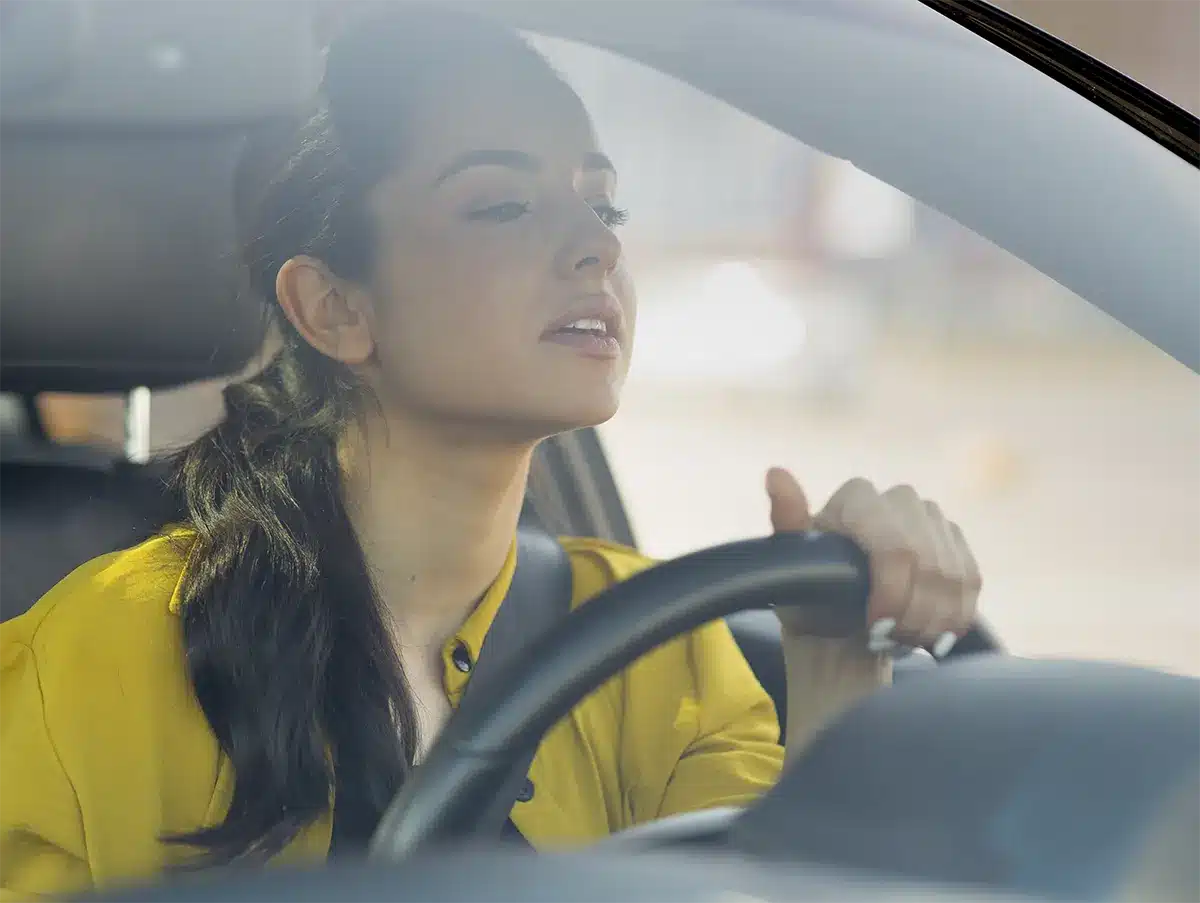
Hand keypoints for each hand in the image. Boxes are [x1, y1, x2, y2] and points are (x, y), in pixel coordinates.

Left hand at [766, 467, 980, 657]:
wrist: (840, 625)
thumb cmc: (809, 596)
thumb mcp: (790, 569)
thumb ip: (786, 521)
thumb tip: (775, 474)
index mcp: (857, 498)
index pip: (897, 548)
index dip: (894, 595)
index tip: (876, 629)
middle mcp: (899, 499)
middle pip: (930, 565)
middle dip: (912, 615)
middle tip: (887, 640)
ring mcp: (932, 518)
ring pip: (955, 577)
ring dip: (932, 621)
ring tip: (902, 640)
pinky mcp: (956, 543)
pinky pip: (971, 583)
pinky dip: (952, 617)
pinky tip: (927, 634)